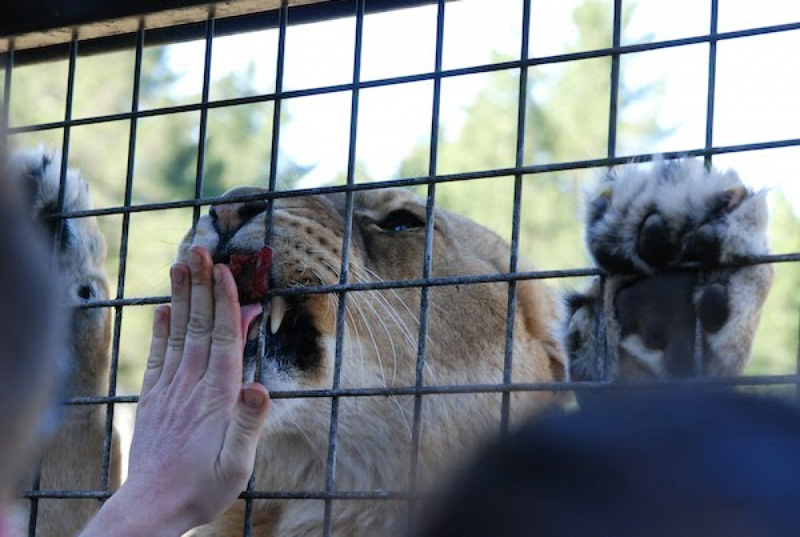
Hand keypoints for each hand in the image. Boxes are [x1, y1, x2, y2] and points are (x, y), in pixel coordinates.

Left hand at [81, 246, 268, 536]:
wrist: (153, 507)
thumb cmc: (203, 487)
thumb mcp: (238, 465)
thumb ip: (248, 424)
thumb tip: (260, 388)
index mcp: (216, 397)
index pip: (222, 339)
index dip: (225, 303)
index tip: (225, 271)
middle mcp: (191, 386)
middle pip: (199, 326)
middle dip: (202, 286)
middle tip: (201, 250)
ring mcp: (169, 390)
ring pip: (179, 334)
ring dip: (182, 297)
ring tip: (182, 264)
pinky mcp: (153, 399)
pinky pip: (158, 356)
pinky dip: (161, 329)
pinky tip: (163, 309)